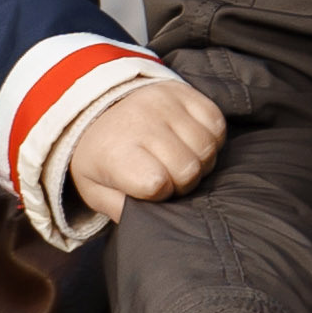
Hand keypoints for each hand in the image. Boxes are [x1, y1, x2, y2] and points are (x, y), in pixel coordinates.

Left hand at [68, 76, 227, 222]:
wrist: (98, 105)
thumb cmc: (101, 156)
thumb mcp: (95, 190)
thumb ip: (119, 209)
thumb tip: (147, 222)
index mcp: (115, 151)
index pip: (157, 183)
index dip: (161, 193)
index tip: (150, 188)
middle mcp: (141, 121)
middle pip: (189, 168)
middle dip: (184, 181)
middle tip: (169, 176)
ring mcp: (164, 102)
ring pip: (207, 147)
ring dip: (200, 160)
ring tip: (181, 159)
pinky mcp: (184, 90)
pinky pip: (216, 122)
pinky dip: (211, 138)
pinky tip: (191, 141)